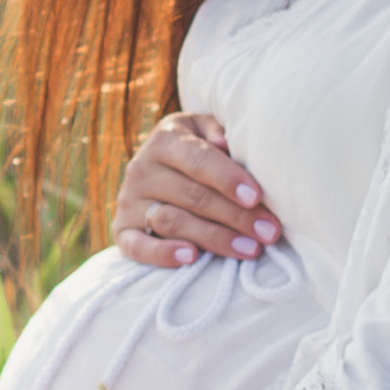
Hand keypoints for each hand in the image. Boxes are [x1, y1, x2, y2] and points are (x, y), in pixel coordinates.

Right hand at [111, 111, 283, 270]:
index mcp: (165, 140)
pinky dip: (162, 254)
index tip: (256, 197)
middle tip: (268, 232)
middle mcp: (141, 169)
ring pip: (172, 222)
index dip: (227, 179)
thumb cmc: (194, 150)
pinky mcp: (121, 231)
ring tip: (250, 249)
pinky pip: (137, 247)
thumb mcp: (203, 130)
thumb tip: (225, 142)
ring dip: (214, 238)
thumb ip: (217, 131)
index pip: (198, 160)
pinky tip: (192, 258)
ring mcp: (129, 202)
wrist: (154, 171)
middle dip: (235, 216)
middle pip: (192, 196)